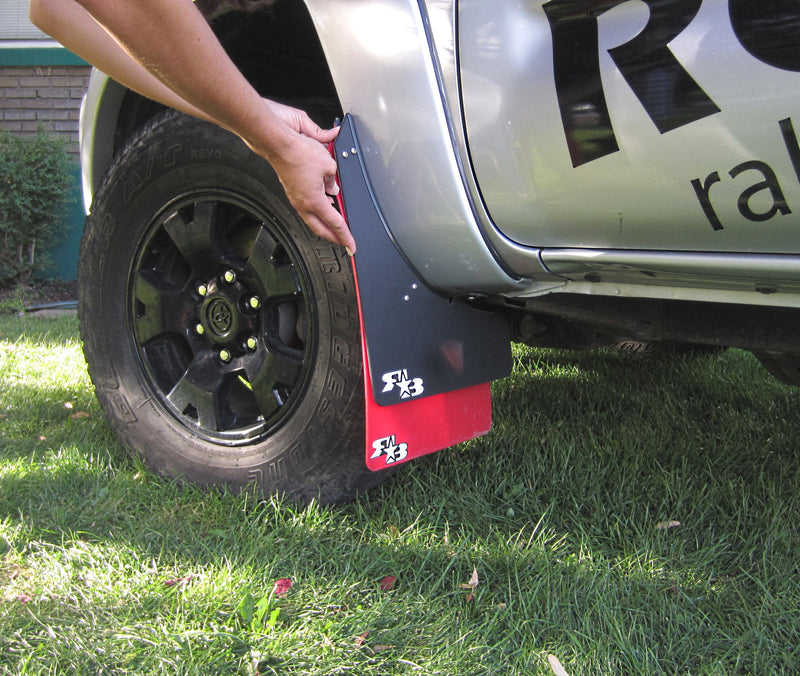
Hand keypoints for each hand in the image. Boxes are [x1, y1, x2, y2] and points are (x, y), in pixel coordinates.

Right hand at [259, 100, 354, 253]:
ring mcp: (296, 199)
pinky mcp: (292, 191)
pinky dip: (316, 212)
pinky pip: (306, 208)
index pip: (335, 224)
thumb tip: (333, 187)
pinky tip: (322, 207)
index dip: (345, 237)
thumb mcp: (329, 165)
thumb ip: (334, 181)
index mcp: (315, 201)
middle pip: (321, 229)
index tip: (351, 246)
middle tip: (343, 242)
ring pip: (312, 220)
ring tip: (335, 227)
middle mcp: (303, 204)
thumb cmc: (299, 153)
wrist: (278, 145)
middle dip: (334, 237)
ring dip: (324, 225)